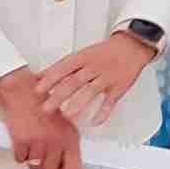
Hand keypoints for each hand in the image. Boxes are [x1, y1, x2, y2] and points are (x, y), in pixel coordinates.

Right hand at [0, 68, 86, 168]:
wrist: (23, 91)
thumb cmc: (43, 103)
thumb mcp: (65, 122)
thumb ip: (67, 142)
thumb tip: (66, 160)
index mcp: (70, 137)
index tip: (60, 168)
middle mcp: (56, 141)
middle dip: (44, 165)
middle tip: (42, 156)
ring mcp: (38, 142)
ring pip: (34, 166)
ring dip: (31, 159)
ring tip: (32, 148)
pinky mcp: (22, 141)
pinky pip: (20, 159)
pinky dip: (19, 153)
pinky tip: (23, 143)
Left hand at [28, 31, 154, 127]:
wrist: (131, 47)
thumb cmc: (103, 52)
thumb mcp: (81, 55)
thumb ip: (62, 67)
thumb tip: (40, 76)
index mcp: (83, 58)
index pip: (63, 69)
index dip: (50, 80)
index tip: (38, 90)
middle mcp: (94, 67)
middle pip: (74, 82)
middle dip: (59, 96)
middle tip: (47, 108)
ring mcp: (107, 77)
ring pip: (91, 91)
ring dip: (79, 104)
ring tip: (67, 116)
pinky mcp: (118, 87)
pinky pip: (111, 101)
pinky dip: (103, 113)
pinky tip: (94, 121)